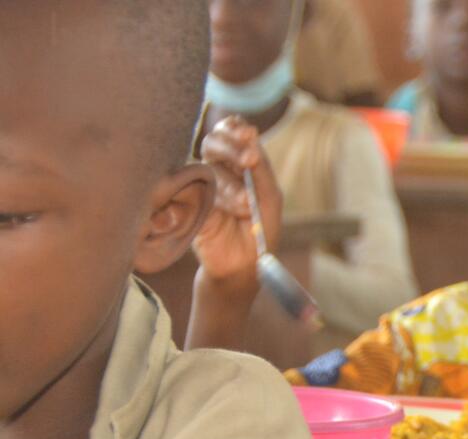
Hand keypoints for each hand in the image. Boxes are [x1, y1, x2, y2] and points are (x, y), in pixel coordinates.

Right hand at [191, 116, 282, 294]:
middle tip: (249, 160)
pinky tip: (216, 211)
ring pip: (205, 169)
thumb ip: (261, 168)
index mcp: (236, 163)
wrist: (243, 265)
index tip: (249, 134)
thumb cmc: (259, 229)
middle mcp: (215, 169)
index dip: (235, 129)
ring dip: (228, 186)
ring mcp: (198, 185)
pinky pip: (184, 192)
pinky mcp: (184, 205)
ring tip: (246, 205)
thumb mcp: (269, 198)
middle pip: (213, 142)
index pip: (230, 133)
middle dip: (232, 148)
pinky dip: (203, 199)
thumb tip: (251, 134)